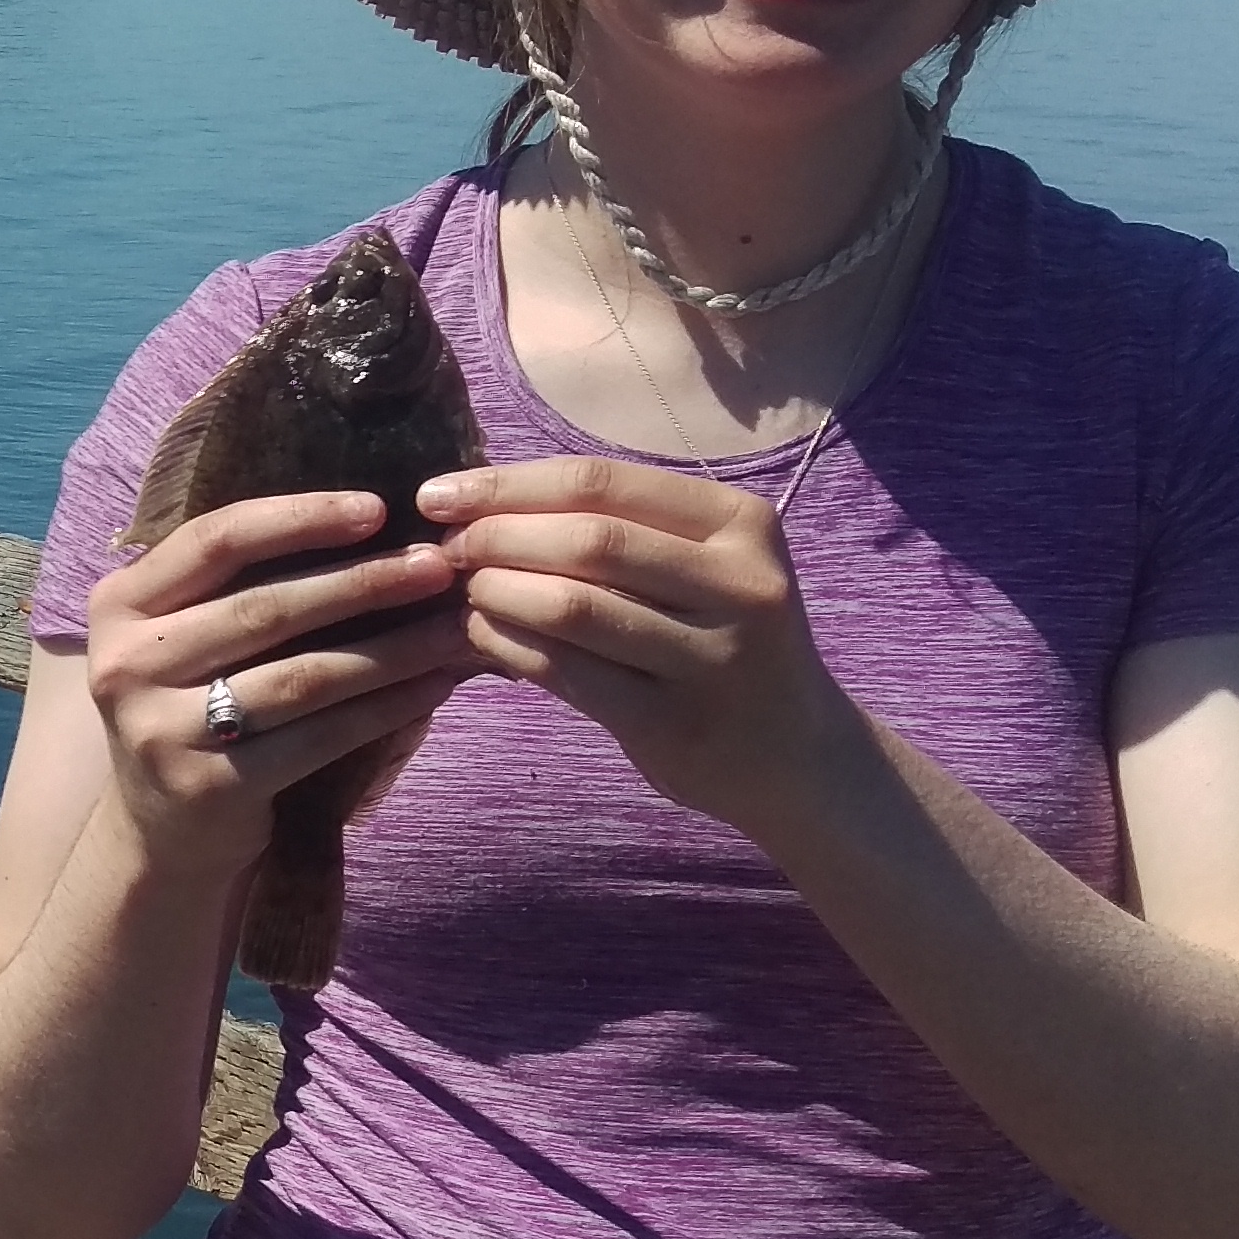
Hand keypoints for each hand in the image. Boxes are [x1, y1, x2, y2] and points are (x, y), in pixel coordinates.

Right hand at [77, 491, 473, 877]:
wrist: (162, 835)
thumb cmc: (194, 711)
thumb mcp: (186, 639)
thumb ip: (238, 587)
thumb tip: (370, 527)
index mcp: (119, 604)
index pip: (215, 541)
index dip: (298, 519)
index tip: (377, 508)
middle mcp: (126, 663)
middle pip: (263, 607)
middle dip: (362, 582)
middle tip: (436, 566)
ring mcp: (159, 728)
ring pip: (300, 676)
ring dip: (389, 650)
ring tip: (452, 629)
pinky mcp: (206, 786)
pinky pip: (316, 738)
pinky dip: (383, 710)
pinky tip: (430, 689)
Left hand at [424, 458, 865, 835]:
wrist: (797, 755)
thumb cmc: (726, 641)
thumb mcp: (705, 567)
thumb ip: (622, 528)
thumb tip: (485, 498)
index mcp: (741, 523)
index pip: (603, 483)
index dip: (509, 484)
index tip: (441, 493)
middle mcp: (741, 584)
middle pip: (588, 540)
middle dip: (496, 536)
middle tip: (447, 548)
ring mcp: (714, 658)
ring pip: (573, 606)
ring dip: (497, 592)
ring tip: (465, 590)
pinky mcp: (676, 724)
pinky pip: (567, 672)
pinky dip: (508, 647)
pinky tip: (481, 636)